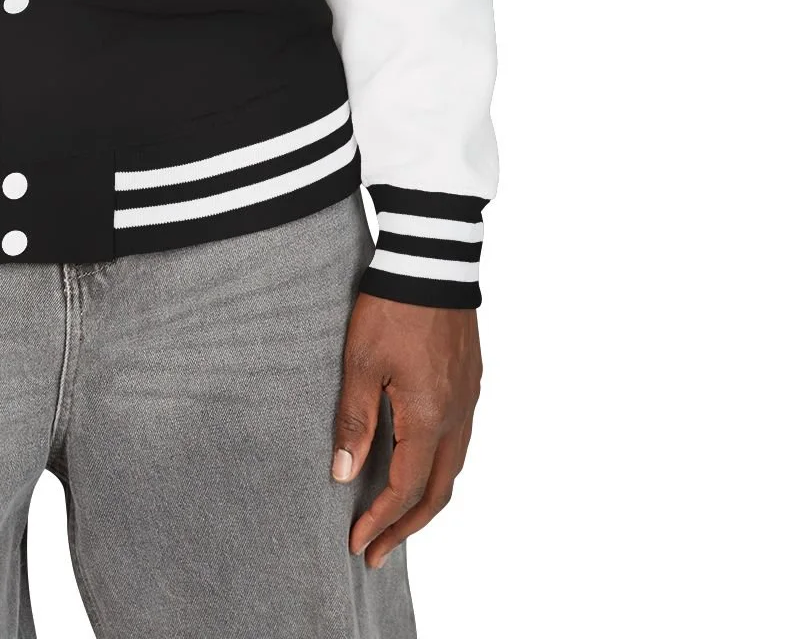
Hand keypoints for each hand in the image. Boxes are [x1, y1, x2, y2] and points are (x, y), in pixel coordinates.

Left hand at [331, 294, 481, 568]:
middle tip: (377, 551)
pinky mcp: (469, 383)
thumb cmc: (391, 308)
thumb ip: (354, 421)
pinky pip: (458, 442)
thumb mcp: (360, 363)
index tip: (358, 543)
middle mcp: (457, 417)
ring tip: (396, 519)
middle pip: (437, 491)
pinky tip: (418, 464)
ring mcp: (468, 400)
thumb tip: (343, 474)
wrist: (431, 260)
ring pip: (453, 468)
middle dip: (406, 526)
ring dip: (424, 499)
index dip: (381, 520)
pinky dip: (438, 467)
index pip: (406, 488)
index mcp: (429, 418)